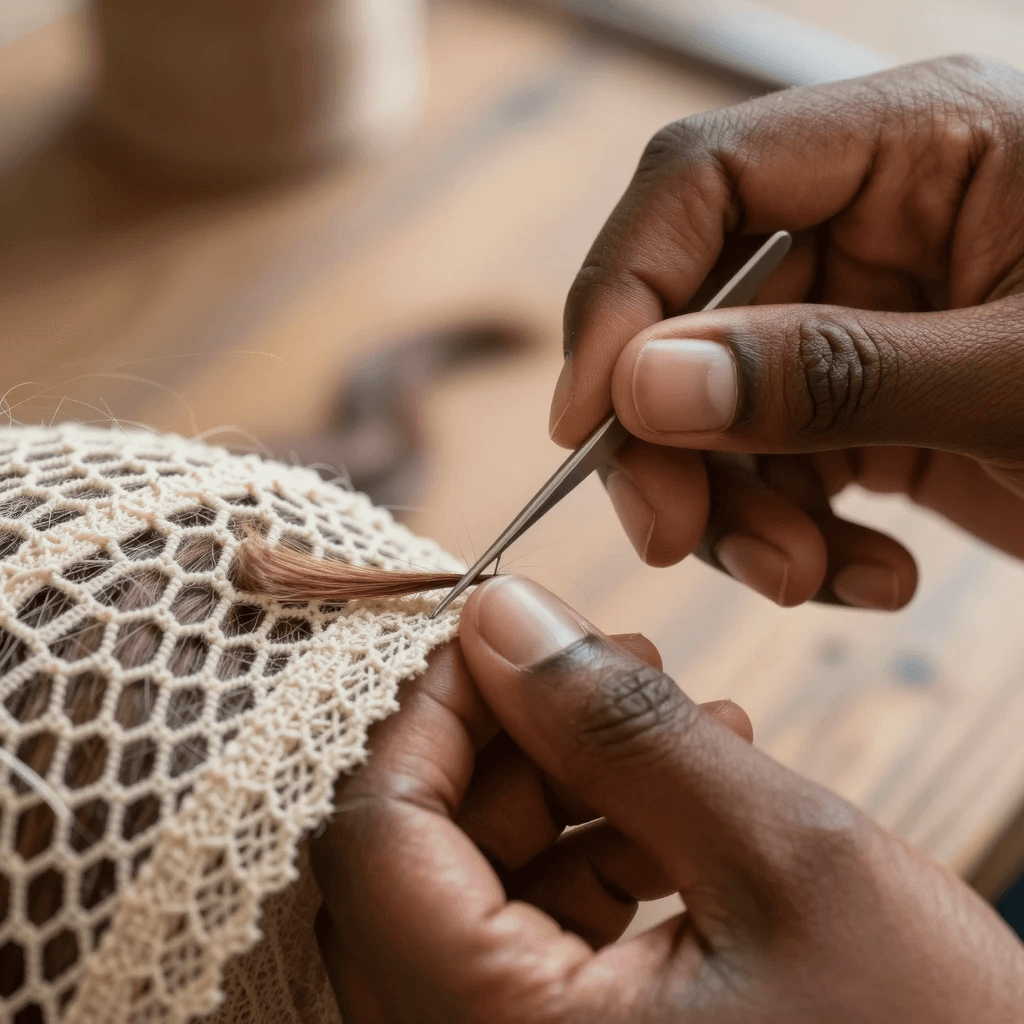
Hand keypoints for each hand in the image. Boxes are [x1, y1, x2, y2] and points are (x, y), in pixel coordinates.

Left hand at [311, 576, 1023, 1021]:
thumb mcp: (782, 861)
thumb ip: (621, 730)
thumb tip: (499, 616)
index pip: (373, 838)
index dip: (424, 708)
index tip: (495, 625)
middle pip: (414, 864)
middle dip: (507, 739)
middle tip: (600, 661)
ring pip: (475, 897)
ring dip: (558, 789)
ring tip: (665, 713)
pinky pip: (536, 948)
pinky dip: (594, 856)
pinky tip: (683, 800)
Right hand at [553, 56, 1023, 609]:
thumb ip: (834, 376)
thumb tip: (644, 389)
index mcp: (917, 142)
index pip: (703, 182)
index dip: (623, 295)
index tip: (588, 421)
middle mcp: (873, 221)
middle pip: (691, 316)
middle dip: (674, 442)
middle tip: (674, 540)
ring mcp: (867, 321)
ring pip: (721, 411)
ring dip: (741, 512)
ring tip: (811, 582)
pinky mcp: (873, 406)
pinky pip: (780, 469)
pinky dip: (798, 540)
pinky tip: (869, 579)